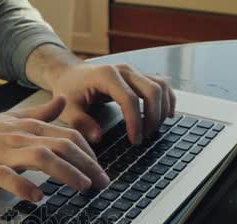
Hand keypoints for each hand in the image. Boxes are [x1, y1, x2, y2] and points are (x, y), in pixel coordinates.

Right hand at [0, 97, 109, 201]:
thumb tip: (62, 101)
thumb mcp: (11, 119)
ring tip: (82, 187)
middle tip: (103, 183)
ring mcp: (2, 153)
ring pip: (40, 157)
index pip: (67, 136)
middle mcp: (18, 137)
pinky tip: (38, 197)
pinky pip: (7, 177)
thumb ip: (39, 113)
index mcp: (27, 127)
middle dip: (87, 165)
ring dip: (66, 173)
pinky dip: (24, 186)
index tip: (100, 170)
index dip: (89, 154)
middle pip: (60, 146)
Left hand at [25, 44, 175, 144]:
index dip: (135, 122)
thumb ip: (80, 123)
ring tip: (152, 130)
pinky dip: (168, 100)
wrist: (70, 73)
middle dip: (153, 117)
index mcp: (107, 75)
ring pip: (161, 87)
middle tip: (144, 137)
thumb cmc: (69, 89)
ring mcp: (133, 72)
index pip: (130, 99)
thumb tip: (98, 138)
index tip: (135, 141)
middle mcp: (124, 70)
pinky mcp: (138, 76)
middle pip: (153, 91)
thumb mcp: (68, 107)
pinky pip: (161, 85)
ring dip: (162, 110)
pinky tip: (167, 115)